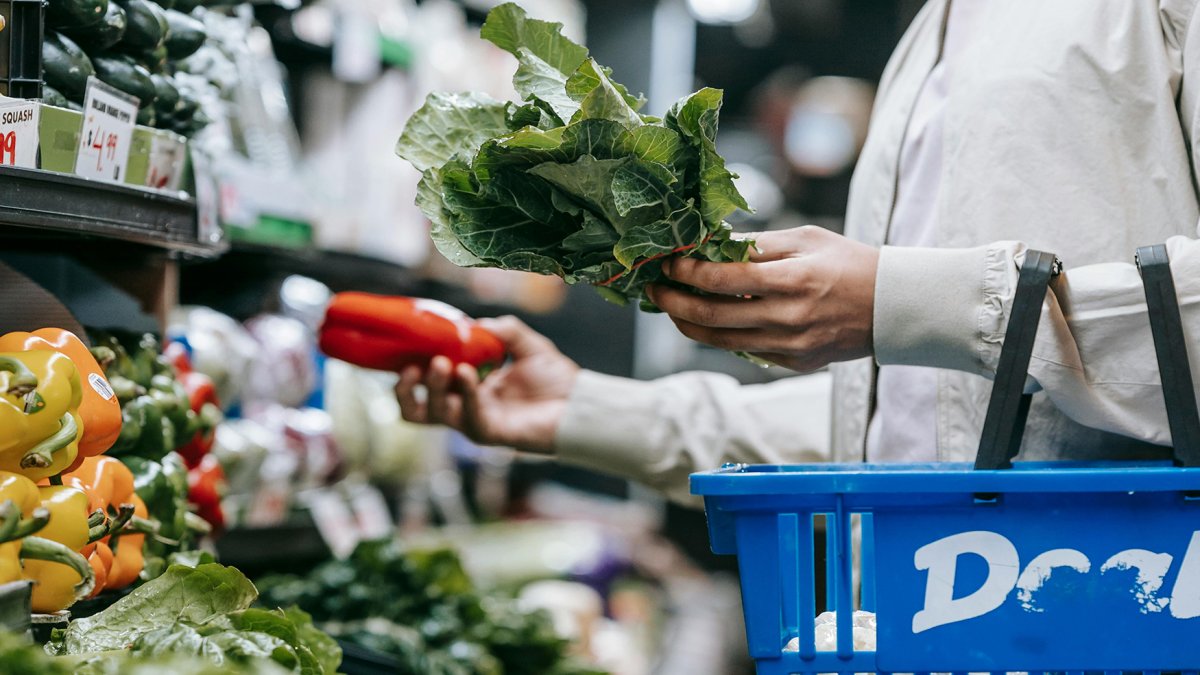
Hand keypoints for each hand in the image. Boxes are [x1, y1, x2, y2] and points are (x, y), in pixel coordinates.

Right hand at [395, 316, 579, 452]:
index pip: (426, 381)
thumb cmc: (555, 378)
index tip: (406, 346)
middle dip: (405, 387)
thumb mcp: (527, 344)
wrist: (581, 403)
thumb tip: (474, 325)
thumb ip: (503, 330)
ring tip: (440, 363)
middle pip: (416, 407)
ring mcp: (474, 421)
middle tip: (413, 364)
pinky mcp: (489, 433)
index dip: (410, 367)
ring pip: (433, 414)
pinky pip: (466, 417)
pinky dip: (463, 393)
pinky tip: (466, 373)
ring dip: (431, 388)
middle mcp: (465, 406)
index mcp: (468, 386)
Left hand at [648, 226, 878, 371]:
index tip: (668, 262)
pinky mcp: (795, 362)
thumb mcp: (807, 239)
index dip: (688, 271)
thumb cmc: (849, 263)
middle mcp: (789, 317)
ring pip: (723, 341)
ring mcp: (791, 345)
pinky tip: (708, 322)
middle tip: (653, 290)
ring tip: (670, 310)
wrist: (893, 306)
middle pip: (714, 316)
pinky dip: (722, 337)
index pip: (724, 278)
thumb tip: (712, 245)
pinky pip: (746, 351)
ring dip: (689, 326)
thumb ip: (759, 245)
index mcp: (792, 279)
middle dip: (674, 303)